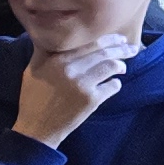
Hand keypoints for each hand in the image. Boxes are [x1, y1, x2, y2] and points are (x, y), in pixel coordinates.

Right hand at [13, 35, 140, 147]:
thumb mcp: (31, 71)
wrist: (36, 127)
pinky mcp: (91, 100)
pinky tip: (113, 84)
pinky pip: (112, 86)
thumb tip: (50, 36)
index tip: (119, 39)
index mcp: (57, 60)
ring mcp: (82, 84)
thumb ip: (42, 52)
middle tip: (132, 49)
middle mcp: (71, 70)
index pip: (90, 44)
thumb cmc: (33, 99)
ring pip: (111, 66)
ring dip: (121, 65)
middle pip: (104, 53)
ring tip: (122, 68)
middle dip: (122, 49)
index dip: (109, 40)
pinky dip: (115, 84)